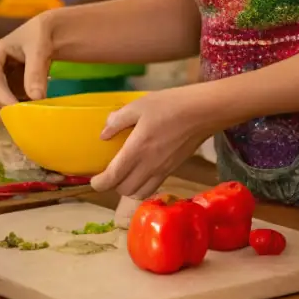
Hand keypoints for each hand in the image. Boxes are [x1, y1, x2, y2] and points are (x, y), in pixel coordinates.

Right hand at [0, 13, 56, 104]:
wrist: (51, 32)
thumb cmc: (42, 34)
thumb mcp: (39, 48)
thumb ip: (36, 71)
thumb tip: (36, 98)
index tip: (12, 107)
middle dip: (6, 103)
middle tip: (24, 115)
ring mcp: (5, 78)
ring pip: (4, 97)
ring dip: (15, 106)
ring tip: (32, 113)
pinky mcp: (15, 86)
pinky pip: (16, 99)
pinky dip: (24, 105)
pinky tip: (36, 109)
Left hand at [90, 86, 215, 199]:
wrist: (205, 111)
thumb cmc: (172, 104)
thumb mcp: (140, 105)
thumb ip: (119, 120)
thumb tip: (104, 134)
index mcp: (137, 149)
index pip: (113, 178)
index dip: (99, 183)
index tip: (93, 179)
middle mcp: (148, 165)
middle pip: (125, 190)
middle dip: (113, 185)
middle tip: (109, 172)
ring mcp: (163, 169)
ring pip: (140, 193)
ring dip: (129, 189)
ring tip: (125, 175)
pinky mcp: (174, 168)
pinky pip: (153, 187)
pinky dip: (143, 186)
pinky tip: (143, 171)